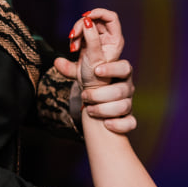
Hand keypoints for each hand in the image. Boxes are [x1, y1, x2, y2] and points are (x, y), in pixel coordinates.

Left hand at [64, 8, 136, 132]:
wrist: (98, 102)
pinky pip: (130, 123)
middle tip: (85, 96)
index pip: (124, 67)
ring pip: (124, 107)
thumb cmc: (93, 83)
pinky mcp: (128, 119)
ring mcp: (129, 103)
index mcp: (120, 72)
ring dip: (103, 109)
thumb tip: (57, 61)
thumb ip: (72, 68)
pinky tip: (106, 124)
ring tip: (88, 109)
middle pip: (122, 90)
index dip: (112, 69)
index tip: (97, 70)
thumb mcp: (83, 74)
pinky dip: (118, 124)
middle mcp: (127, 87)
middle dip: (101, 94)